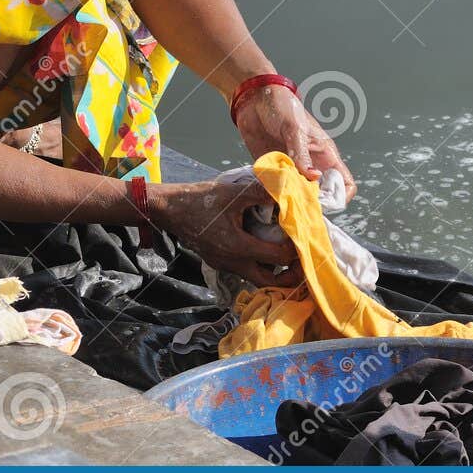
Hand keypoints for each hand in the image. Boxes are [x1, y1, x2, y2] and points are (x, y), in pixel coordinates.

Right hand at [147, 178, 298, 288]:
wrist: (168, 208)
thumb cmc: (199, 199)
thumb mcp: (233, 192)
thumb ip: (262, 192)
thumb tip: (288, 191)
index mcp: (237, 246)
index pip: (278, 257)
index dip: (295, 248)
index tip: (303, 235)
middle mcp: (232, 262)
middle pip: (270, 282)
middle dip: (289, 274)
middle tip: (300, 258)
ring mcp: (224, 265)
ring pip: (258, 279)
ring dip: (274, 271)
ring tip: (286, 255)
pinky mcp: (218, 262)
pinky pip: (245, 270)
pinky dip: (259, 265)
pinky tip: (264, 249)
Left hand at [233, 86, 356, 202]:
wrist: (254, 99)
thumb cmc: (282, 107)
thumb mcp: (294, 129)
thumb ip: (302, 154)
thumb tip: (314, 178)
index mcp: (325, 155)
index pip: (344, 183)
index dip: (339, 196)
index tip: (323, 201)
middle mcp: (312, 166)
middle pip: (322, 196)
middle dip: (313, 202)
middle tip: (298, 201)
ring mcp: (293, 169)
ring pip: (299, 195)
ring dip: (292, 199)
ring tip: (281, 196)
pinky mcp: (274, 170)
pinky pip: (278, 189)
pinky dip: (274, 193)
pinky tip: (267, 189)